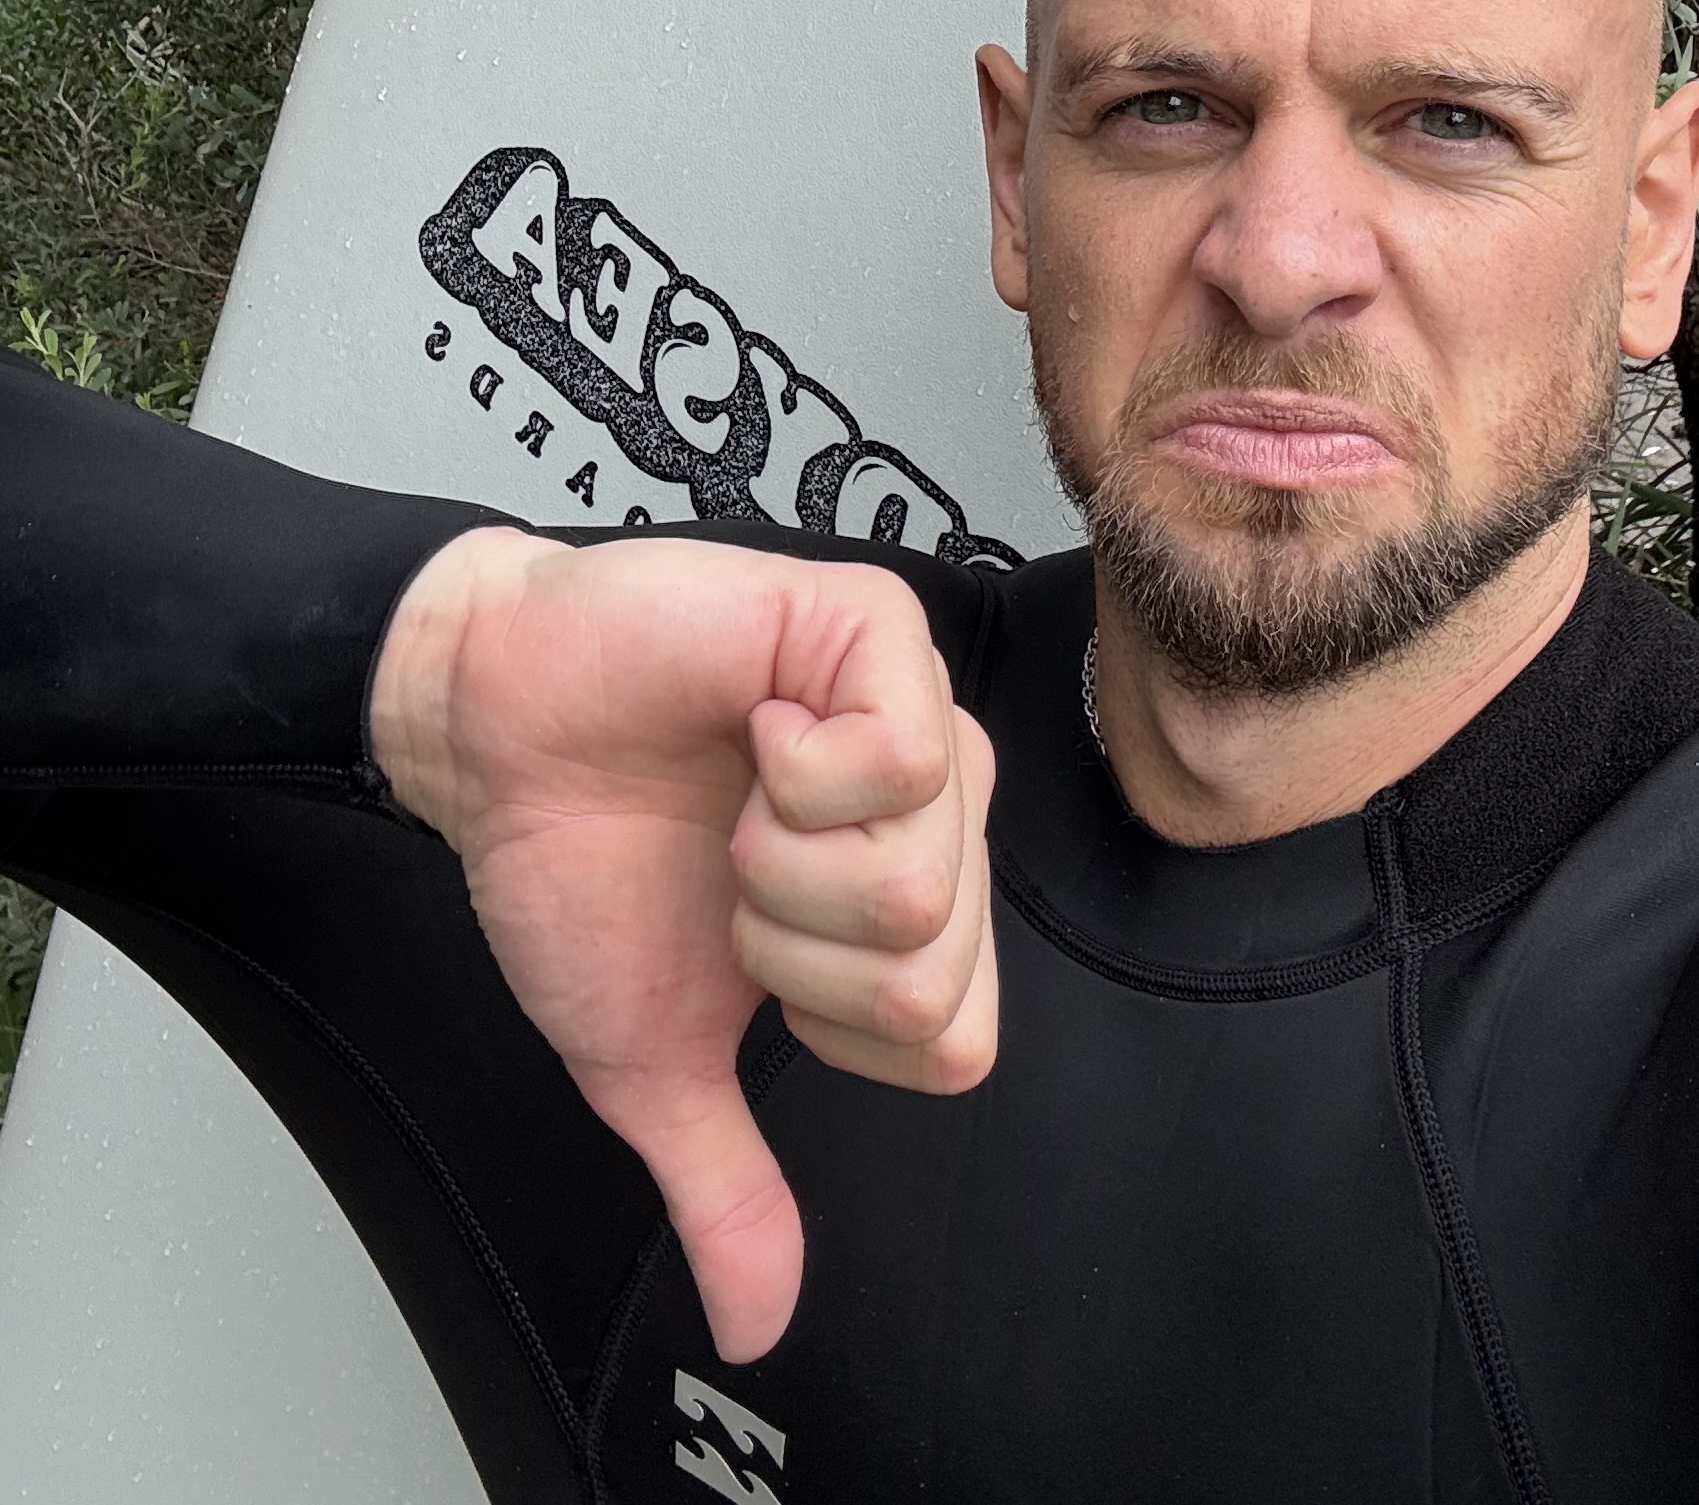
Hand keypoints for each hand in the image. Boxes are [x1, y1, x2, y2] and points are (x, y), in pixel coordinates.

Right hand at [368, 528, 996, 1359]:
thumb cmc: (577, 860)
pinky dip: (795, 772)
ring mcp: (916, 711)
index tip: (750, 960)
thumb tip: (755, 1322)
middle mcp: (936, 805)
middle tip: (728, 873)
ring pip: (915, 877)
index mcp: (907, 896)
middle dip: (787, 949)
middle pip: (931, 967)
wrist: (488, 729)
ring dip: (779, 865)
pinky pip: (904, 756)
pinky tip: (753, 728)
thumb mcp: (653, 1057)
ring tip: (734, 801)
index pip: (954, 1036)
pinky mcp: (876, 630)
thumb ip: (725, 1186)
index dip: (832, 1028)